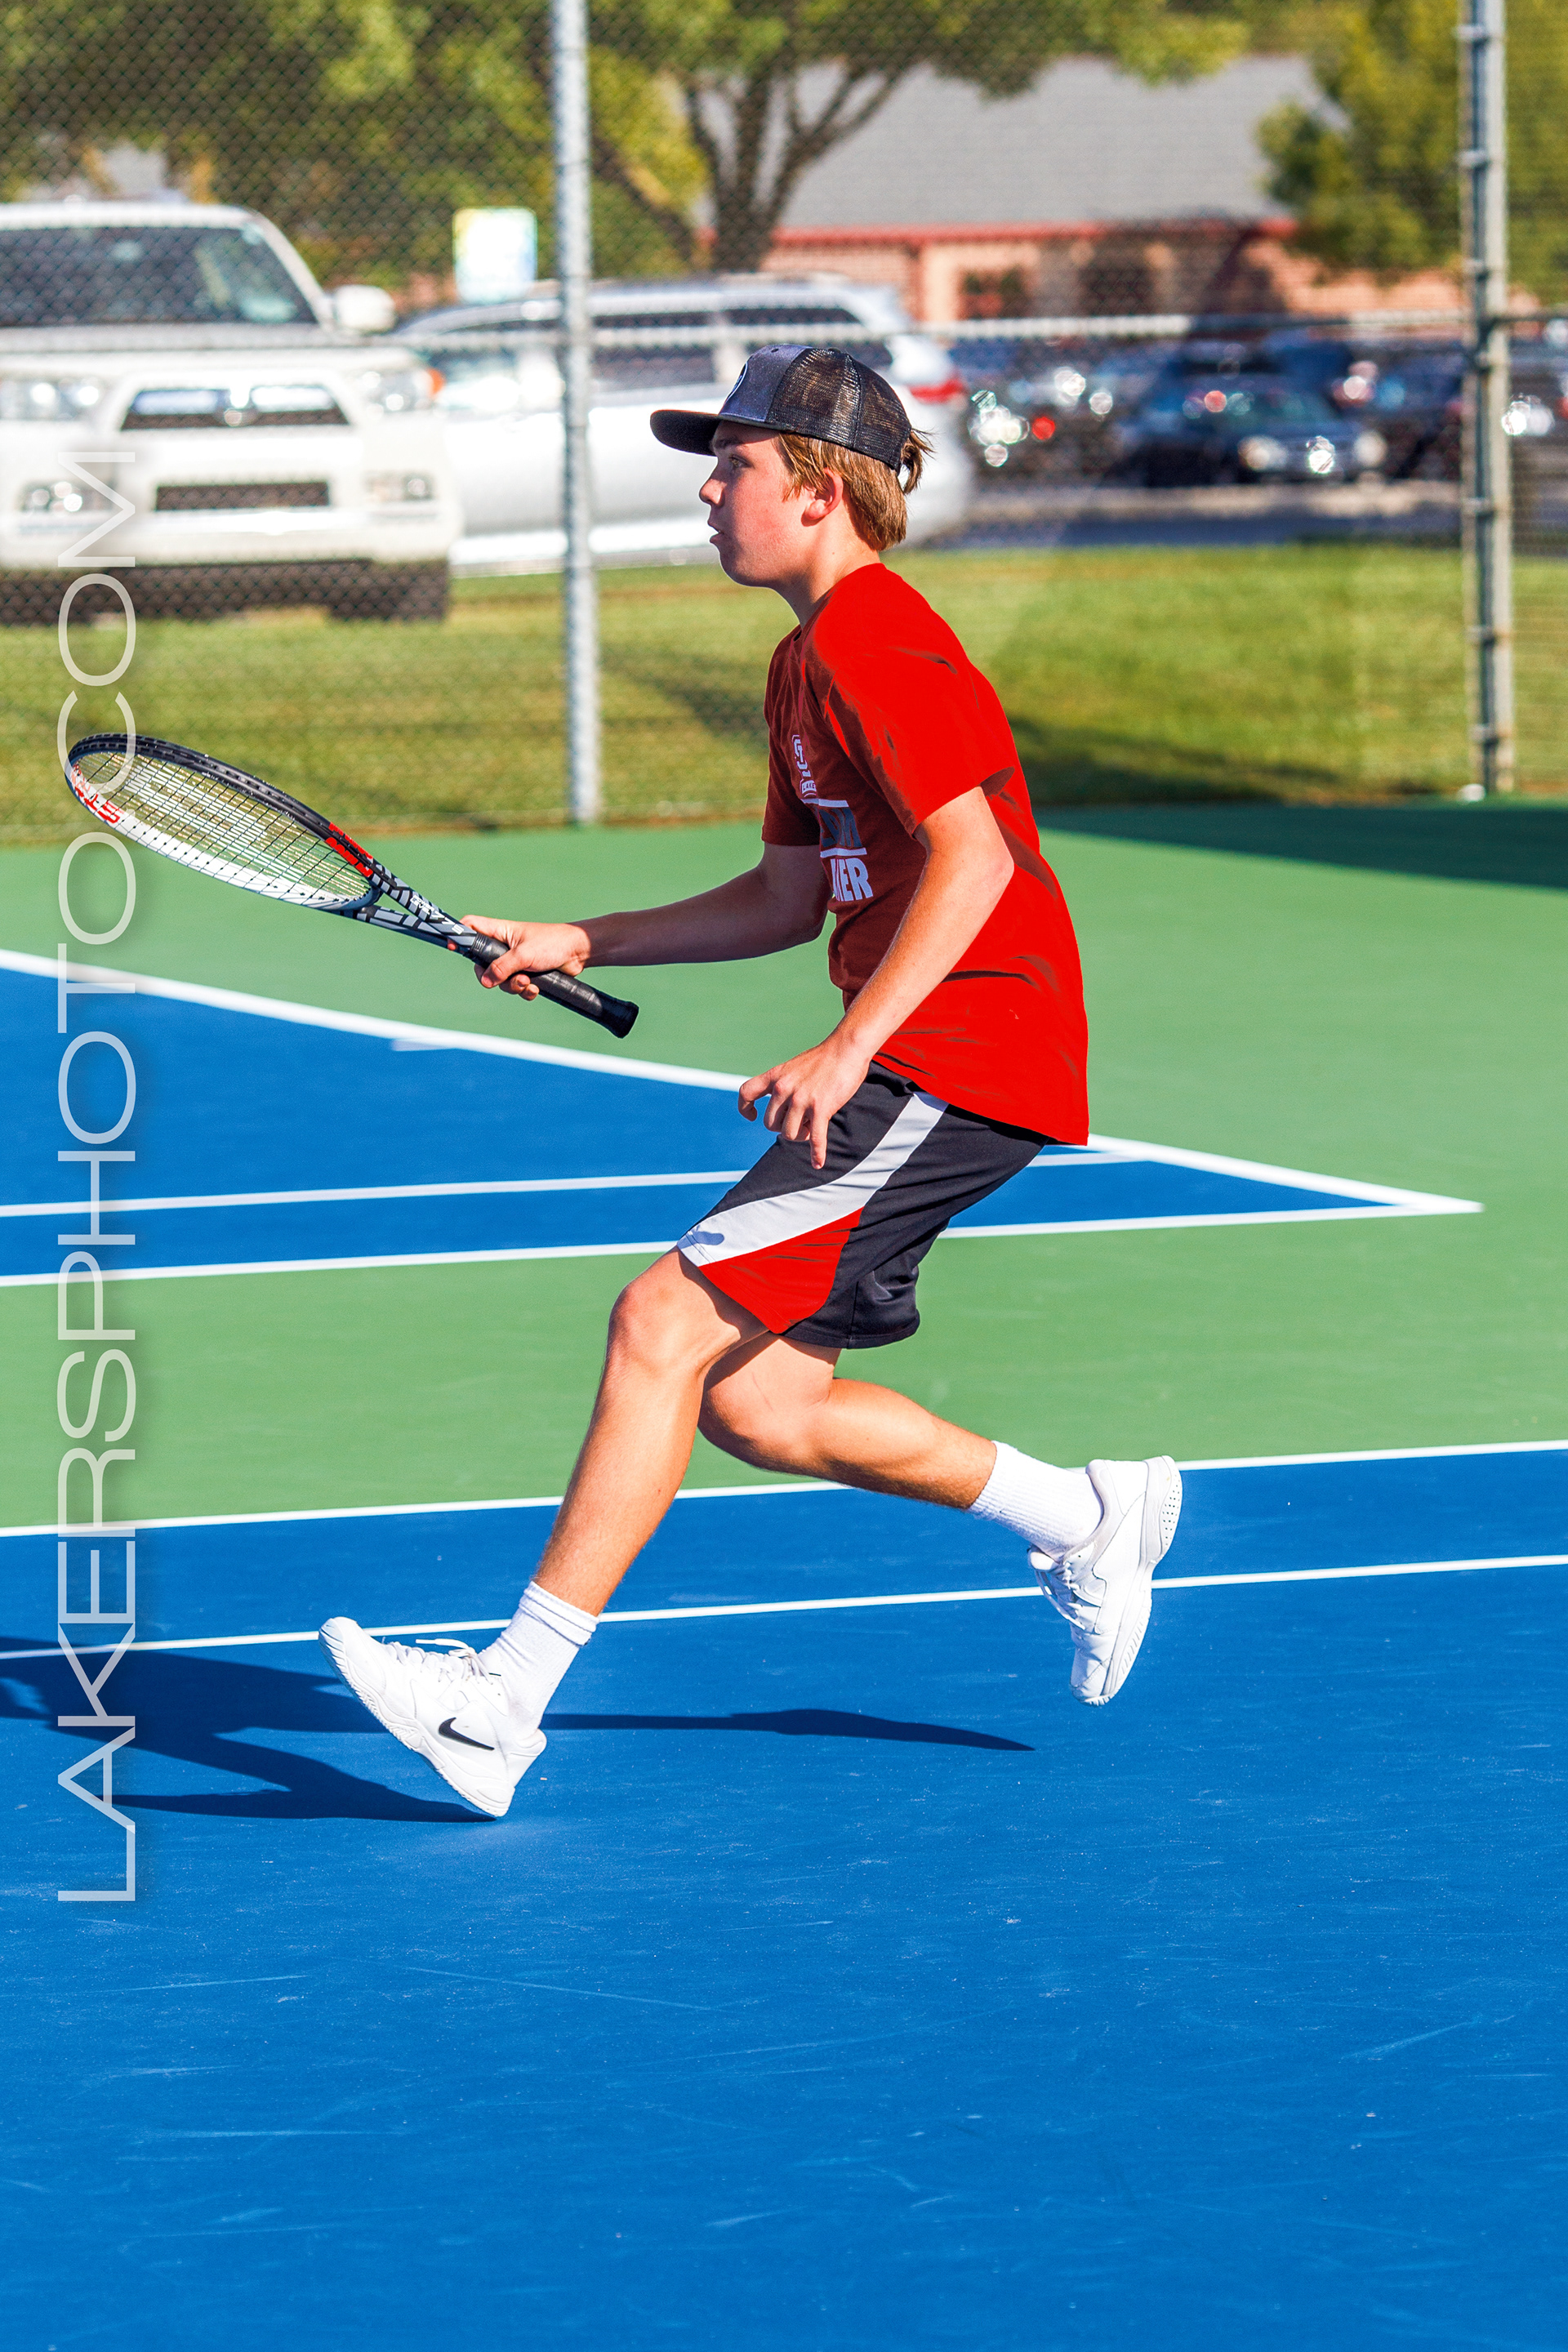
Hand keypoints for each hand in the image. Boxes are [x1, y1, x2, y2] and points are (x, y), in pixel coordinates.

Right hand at [461, 915, 591, 996]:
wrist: (577, 953)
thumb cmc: (552, 943)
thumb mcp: (524, 955)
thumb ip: (502, 967)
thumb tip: (485, 981)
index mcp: (500, 932)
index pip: (471, 926)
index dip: (458, 935)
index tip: (451, 947)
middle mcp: (504, 946)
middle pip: (481, 964)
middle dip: (493, 977)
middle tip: (505, 979)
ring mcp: (514, 961)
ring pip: (500, 980)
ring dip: (513, 987)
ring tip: (528, 982)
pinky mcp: (526, 973)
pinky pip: (516, 988)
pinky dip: (524, 991)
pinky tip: (536, 988)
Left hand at [738, 1032, 871, 1169]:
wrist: (846, 1048)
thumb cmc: (825, 1058)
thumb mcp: (796, 1066)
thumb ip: (786, 1084)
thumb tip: (785, 1107)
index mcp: (776, 1077)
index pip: (746, 1092)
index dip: (744, 1108)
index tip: (752, 1116)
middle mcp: (784, 1088)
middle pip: (771, 1124)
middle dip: (784, 1127)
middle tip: (799, 1122)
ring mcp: (802, 1099)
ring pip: (790, 1134)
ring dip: (800, 1136)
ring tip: (811, 1128)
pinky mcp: (821, 1108)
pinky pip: (815, 1138)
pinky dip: (817, 1153)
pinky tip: (818, 1163)